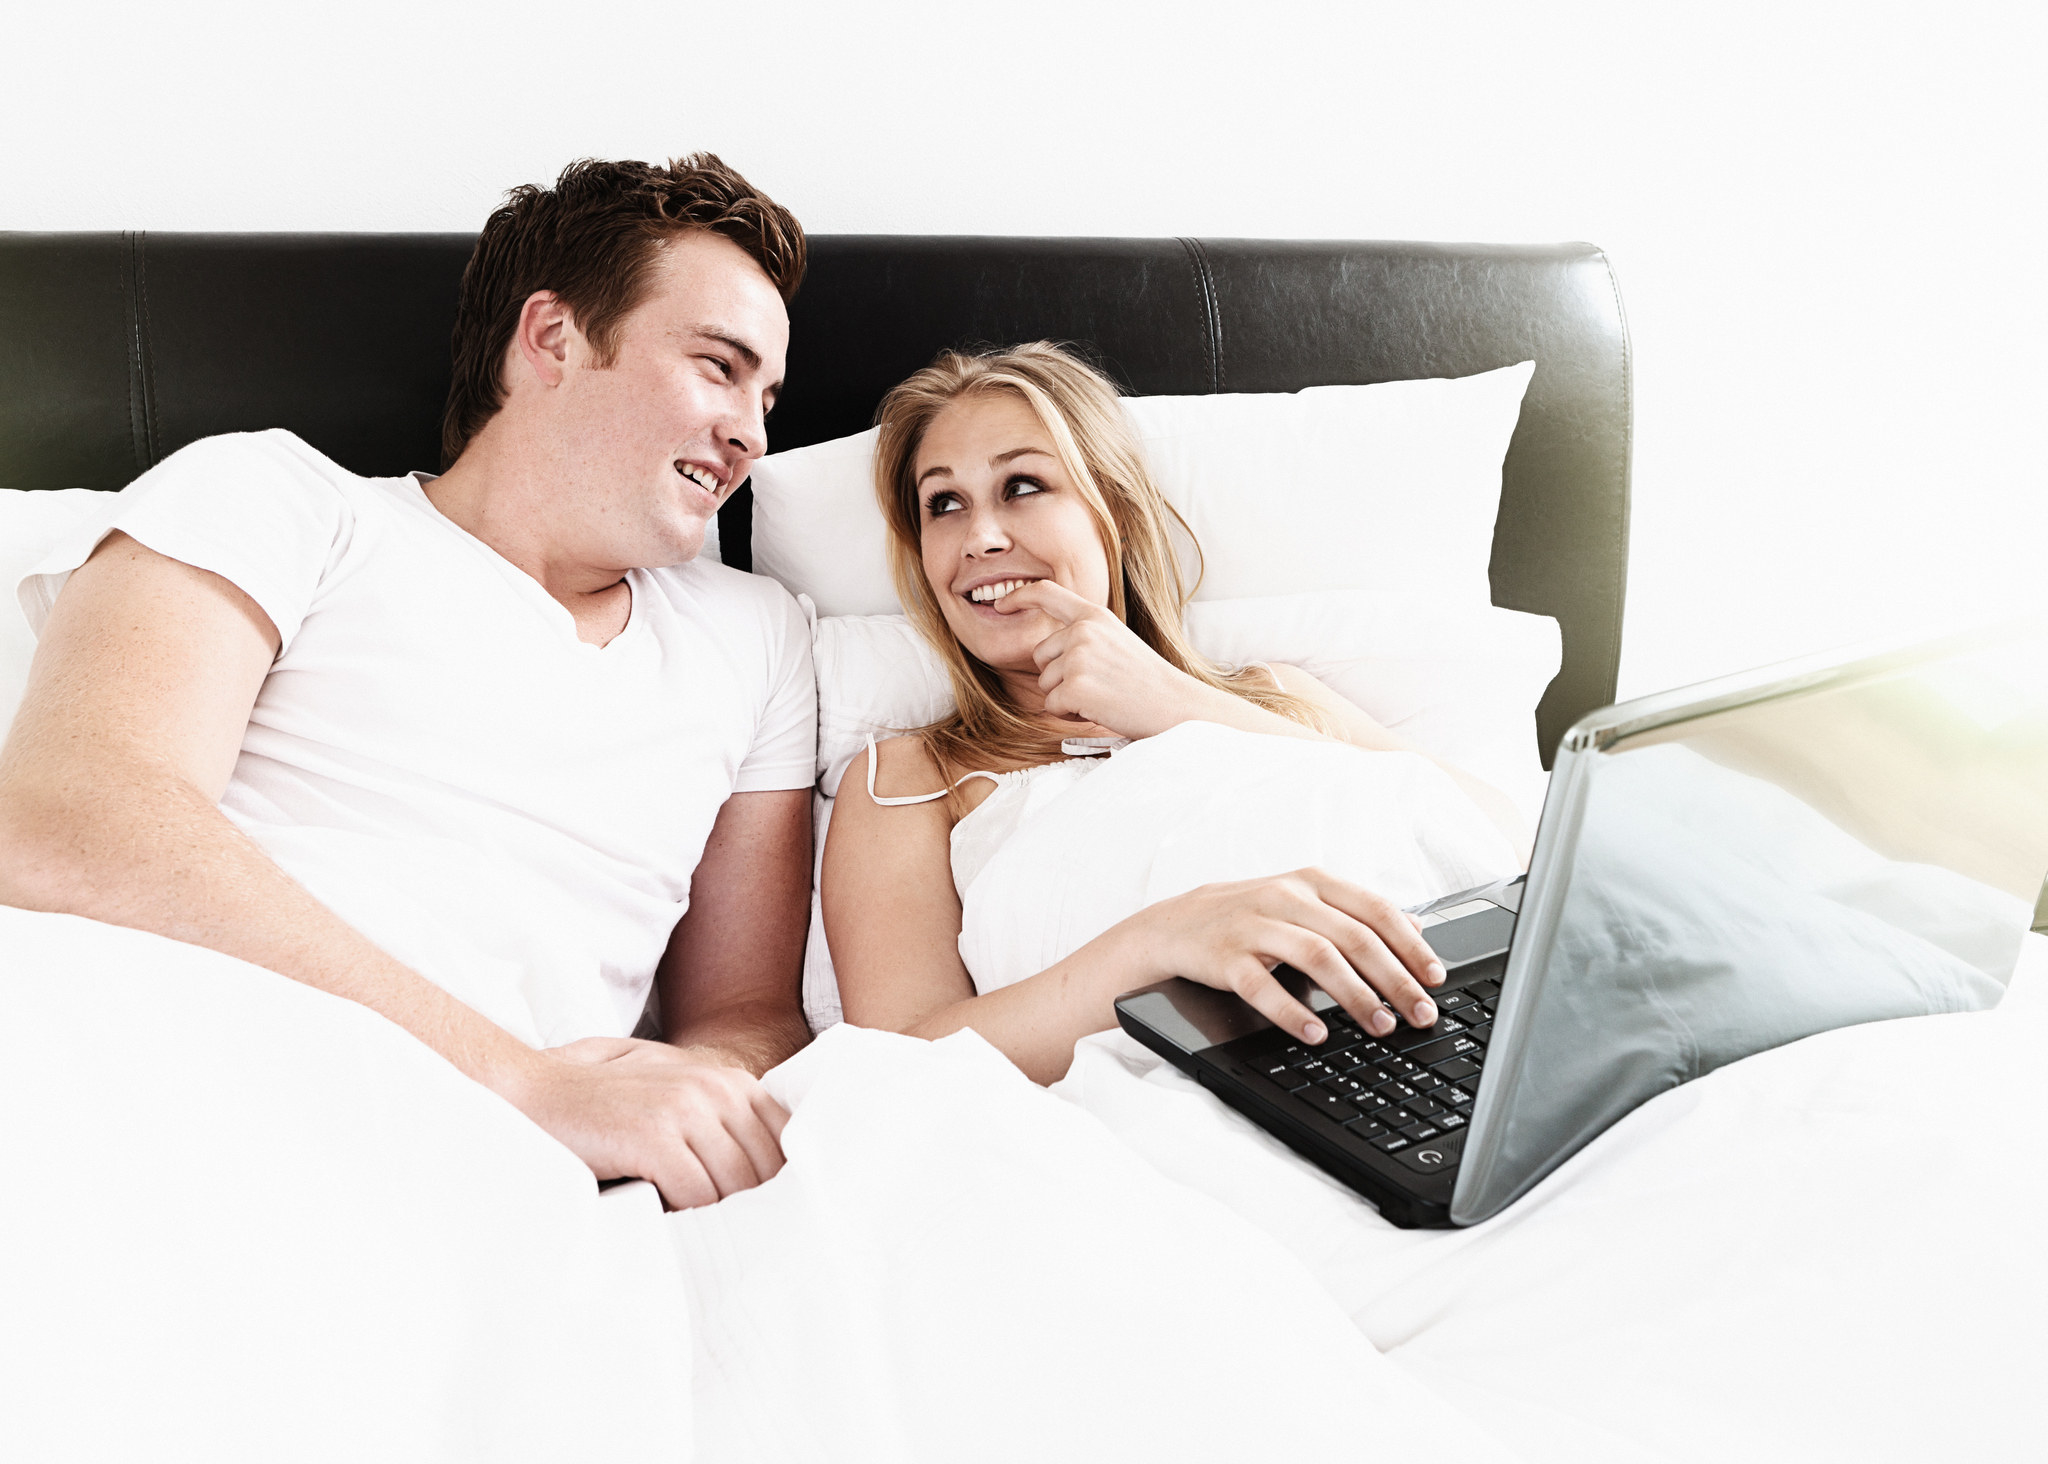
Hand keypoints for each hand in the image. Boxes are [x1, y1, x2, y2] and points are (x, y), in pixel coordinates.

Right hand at [511, 1036, 789, 1209]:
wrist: (532, 1094)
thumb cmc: (604, 1104)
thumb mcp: (673, 1091)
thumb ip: (721, 1117)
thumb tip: (770, 1173)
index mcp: (729, 1080)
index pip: (785, 1142)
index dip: (779, 1183)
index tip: (768, 1216)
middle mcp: (716, 1089)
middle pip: (765, 1169)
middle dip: (753, 1208)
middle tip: (739, 1241)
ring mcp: (686, 1110)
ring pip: (734, 1186)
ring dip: (718, 1218)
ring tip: (700, 1235)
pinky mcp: (654, 1137)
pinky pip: (697, 1195)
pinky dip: (687, 1217)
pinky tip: (668, 1221)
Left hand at [999, 578, 1226, 738]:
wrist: (1175, 705)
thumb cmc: (1146, 679)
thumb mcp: (1116, 640)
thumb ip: (1084, 635)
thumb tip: (1047, 649)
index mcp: (1094, 615)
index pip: (1047, 593)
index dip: (1019, 596)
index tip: (1001, 604)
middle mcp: (1083, 631)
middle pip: (1039, 655)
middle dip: (1058, 675)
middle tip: (1097, 683)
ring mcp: (1078, 658)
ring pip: (1044, 683)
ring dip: (1065, 696)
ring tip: (1102, 695)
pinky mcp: (1076, 688)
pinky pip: (1051, 705)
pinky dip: (1069, 713)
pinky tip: (1098, 709)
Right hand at [1106, 868, 1446, 1044]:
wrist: (1175, 925)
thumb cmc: (1249, 916)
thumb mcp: (1305, 903)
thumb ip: (1357, 914)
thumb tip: (1417, 928)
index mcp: (1313, 882)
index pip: (1375, 910)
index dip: (1411, 945)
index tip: (1435, 979)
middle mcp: (1287, 897)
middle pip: (1355, 938)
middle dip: (1395, 980)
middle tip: (1419, 1014)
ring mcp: (1255, 925)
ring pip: (1317, 957)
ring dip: (1356, 995)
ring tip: (1380, 1025)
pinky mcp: (1226, 956)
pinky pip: (1263, 986)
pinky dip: (1293, 1011)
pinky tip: (1316, 1032)